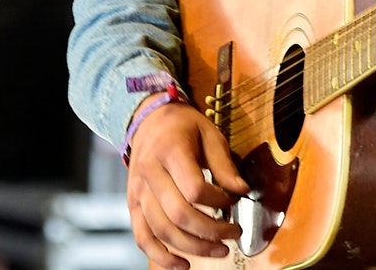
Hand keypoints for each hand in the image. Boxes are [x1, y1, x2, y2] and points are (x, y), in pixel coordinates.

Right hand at [124, 101, 248, 268]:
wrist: (148, 121)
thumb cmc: (183, 127)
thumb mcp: (210, 134)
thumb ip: (225, 164)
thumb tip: (242, 191)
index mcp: (170, 152)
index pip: (194, 189)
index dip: (219, 201)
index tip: (234, 199)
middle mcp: (150, 174)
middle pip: (178, 215)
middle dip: (210, 231)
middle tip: (233, 234)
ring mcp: (138, 192)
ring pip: (161, 231)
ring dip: (192, 247)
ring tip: (219, 250)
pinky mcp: (133, 205)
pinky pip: (143, 238)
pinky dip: (161, 257)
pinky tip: (182, 264)